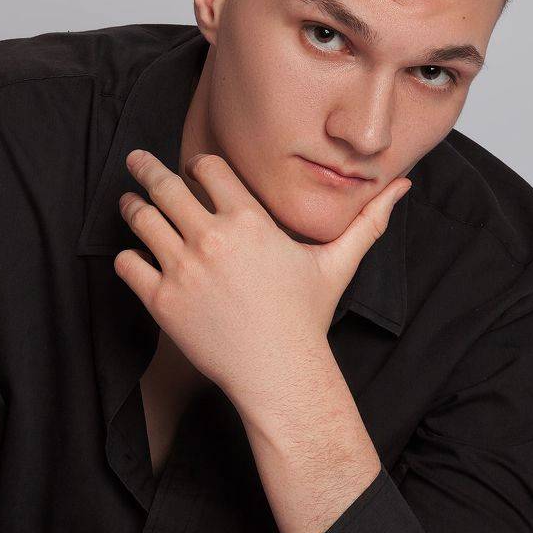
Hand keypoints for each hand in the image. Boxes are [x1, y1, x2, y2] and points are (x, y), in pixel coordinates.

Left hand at [114, 148, 410, 406]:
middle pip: (164, 185)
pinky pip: (128, 265)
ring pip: (140, 220)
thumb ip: (367, 222)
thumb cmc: (306, 319)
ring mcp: (183, 269)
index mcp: (249, 221)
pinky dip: (127, 257)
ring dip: (132, 207)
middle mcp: (212, 238)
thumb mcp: (337, 264)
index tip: (194, 169)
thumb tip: (404, 188)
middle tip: (136, 160)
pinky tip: (134, 256)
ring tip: (129, 204)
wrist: (278, 373)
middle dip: (146, 168)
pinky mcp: (163, 300)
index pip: (209, 169)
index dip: (199, 166)